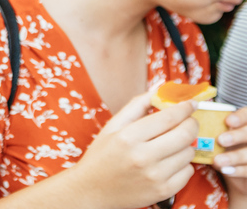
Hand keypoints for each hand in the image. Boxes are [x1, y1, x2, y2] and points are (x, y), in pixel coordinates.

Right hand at [68, 93, 197, 208]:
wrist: (92, 190)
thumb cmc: (101, 155)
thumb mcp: (112, 126)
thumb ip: (136, 106)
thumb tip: (159, 90)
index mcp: (128, 137)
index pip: (168, 117)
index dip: (185, 107)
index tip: (191, 103)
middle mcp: (143, 157)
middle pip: (185, 134)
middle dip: (191, 123)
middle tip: (187, 121)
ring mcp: (155, 176)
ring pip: (188, 153)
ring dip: (185, 145)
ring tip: (170, 145)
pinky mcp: (163, 192)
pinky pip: (188, 172)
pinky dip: (182, 164)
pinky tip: (168, 162)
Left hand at [214, 106, 246, 199]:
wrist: (234, 168)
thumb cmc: (222, 143)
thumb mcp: (218, 132)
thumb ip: (211, 124)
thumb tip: (188, 116)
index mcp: (245, 123)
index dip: (241, 117)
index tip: (228, 121)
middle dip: (237, 136)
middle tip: (221, 140)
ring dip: (234, 157)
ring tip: (218, 160)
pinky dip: (237, 170)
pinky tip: (225, 170)